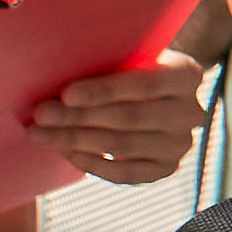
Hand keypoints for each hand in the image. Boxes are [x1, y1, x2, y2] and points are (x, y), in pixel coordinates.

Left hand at [29, 52, 207, 184]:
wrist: (155, 98)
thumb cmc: (131, 70)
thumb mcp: (131, 58)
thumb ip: (109, 64)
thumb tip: (56, 72)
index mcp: (186, 75)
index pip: (145, 84)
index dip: (105, 90)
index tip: (66, 93)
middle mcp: (191, 111)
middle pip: (129, 117)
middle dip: (79, 117)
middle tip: (42, 115)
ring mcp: (180, 144)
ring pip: (122, 146)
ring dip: (75, 140)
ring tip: (40, 134)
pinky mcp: (166, 168)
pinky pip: (124, 174)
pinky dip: (90, 163)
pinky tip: (65, 151)